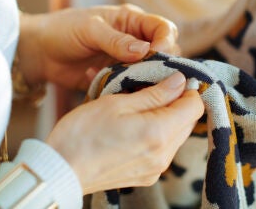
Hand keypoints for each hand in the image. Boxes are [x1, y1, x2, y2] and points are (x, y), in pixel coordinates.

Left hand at [18, 4, 179, 89]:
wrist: (41, 53)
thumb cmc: (63, 30)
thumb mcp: (90, 29)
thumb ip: (116, 40)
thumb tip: (144, 51)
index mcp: (132, 21)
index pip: (163, 28)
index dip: (165, 42)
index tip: (156, 56)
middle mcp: (134, 41)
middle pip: (163, 52)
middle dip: (160, 65)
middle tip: (148, 76)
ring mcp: (127, 62)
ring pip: (151, 72)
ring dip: (146, 80)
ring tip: (133, 87)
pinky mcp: (118, 78)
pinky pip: (133, 86)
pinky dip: (130, 91)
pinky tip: (117, 91)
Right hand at [46, 72, 203, 193]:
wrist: (61, 170)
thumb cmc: (83, 133)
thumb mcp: (117, 103)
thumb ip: (155, 93)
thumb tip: (180, 81)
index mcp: (159, 133)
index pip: (195, 107)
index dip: (188, 89)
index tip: (172, 79)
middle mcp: (163, 155)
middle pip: (188, 121)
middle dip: (177, 102)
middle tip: (153, 89)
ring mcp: (156, 169)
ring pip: (176, 134)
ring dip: (166, 117)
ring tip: (141, 106)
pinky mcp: (146, 175)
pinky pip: (163, 149)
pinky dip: (157, 133)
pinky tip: (136, 125)